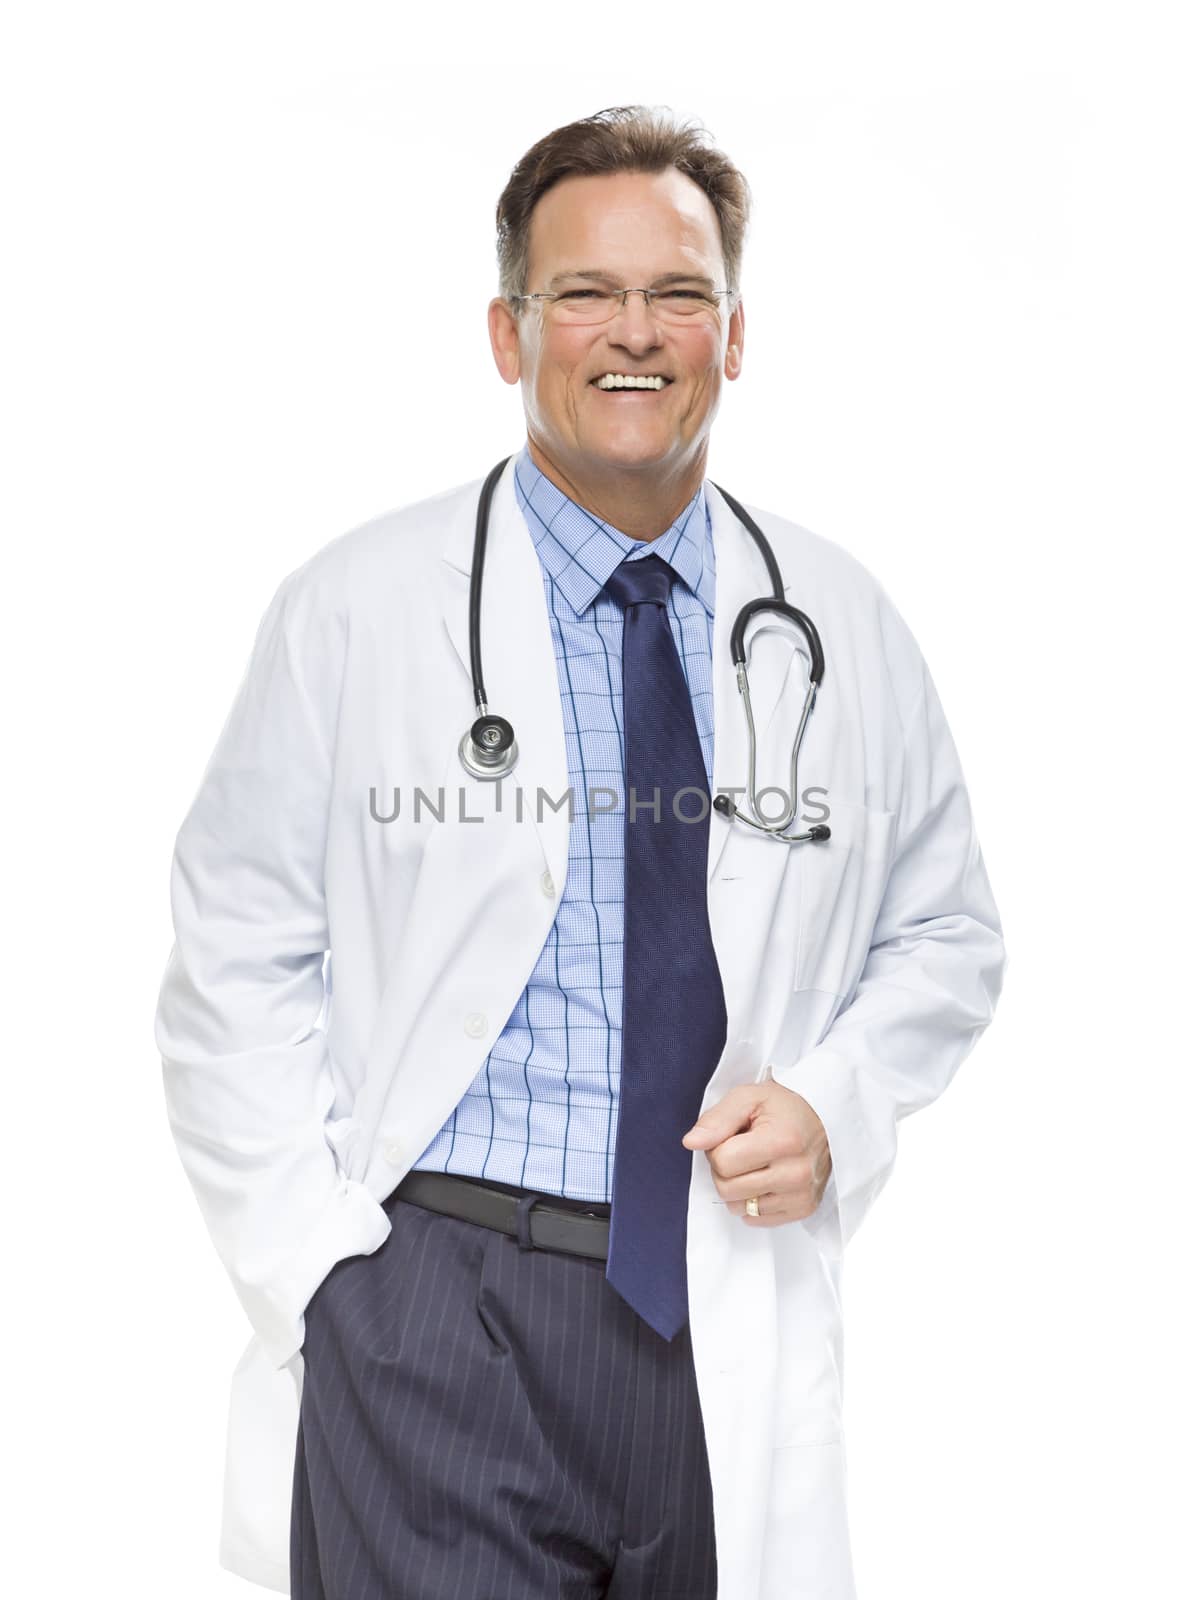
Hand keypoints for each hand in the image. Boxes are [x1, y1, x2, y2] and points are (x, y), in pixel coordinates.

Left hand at [681, 1080, 832, 1225]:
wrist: (825, 1119)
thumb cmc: (785, 1106)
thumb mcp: (748, 1097)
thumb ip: (717, 1120)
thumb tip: (691, 1142)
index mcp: (782, 1142)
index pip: (722, 1163)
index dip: (717, 1149)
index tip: (732, 1137)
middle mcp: (796, 1173)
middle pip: (727, 1190)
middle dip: (724, 1169)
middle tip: (741, 1150)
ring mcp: (802, 1195)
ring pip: (739, 1208)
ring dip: (737, 1187)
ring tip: (755, 1163)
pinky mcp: (804, 1209)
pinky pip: (757, 1219)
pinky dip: (753, 1201)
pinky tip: (765, 1179)